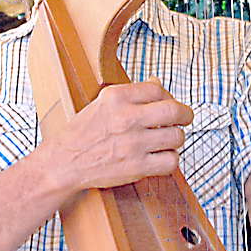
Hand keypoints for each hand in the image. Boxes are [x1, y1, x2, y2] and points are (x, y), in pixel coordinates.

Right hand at [43, 76, 193, 192]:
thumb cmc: (84, 132)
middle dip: (185, 114)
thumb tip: (156, 83)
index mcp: (116, 97)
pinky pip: (170, 161)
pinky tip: (161, 156)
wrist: (66, 162)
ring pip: (176, 136)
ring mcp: (133, 144)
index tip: (168, 103)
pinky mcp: (137, 167)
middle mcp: (126, 118)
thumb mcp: (103, 102)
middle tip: (185, 118)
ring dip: (176, 138)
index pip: (157, 89)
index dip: (168, 96)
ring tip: (167, 139)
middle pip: (174, 110)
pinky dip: (171, 158)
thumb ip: (131, 93)